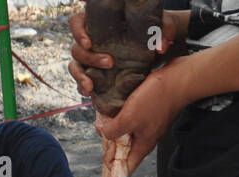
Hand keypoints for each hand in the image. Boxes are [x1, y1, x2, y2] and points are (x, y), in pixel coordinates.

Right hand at [67, 6, 183, 99]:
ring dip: (80, 76)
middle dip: (90, 58)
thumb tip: (161, 47)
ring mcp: (90, 59)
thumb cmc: (154, 31)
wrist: (156, 50)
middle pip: (77, 48)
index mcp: (98, 23)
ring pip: (75, 66)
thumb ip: (163, 32)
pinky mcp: (94, 74)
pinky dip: (83, 87)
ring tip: (90, 87)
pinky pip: (82, 80)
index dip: (78, 32)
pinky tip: (90, 92)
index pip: (77, 22)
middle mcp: (91, 41)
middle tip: (110, 63)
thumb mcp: (161, 26)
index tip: (89, 43)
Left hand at [94, 62, 188, 172]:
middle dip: (110, 141)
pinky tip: (115, 106)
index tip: (103, 161)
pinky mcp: (150, 113)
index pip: (126, 167)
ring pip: (127, 132)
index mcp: (142, 146)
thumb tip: (104, 134)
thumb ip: (113, 131)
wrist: (179, 79)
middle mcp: (146, 138)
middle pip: (124, 148)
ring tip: (104, 117)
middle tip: (100, 128)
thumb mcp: (129, 118)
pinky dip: (122, 115)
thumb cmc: (157, 99)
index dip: (113, 167)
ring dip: (115, 126)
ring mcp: (149, 125)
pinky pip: (132, 118)